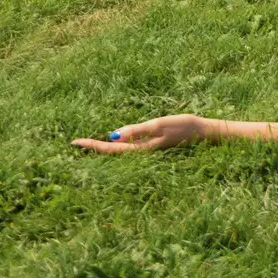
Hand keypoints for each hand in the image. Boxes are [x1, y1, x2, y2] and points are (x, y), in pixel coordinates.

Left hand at [71, 113, 208, 153]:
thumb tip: (113, 135)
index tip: (75, 142)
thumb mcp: (159, 125)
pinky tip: (113, 141)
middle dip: (93, 148)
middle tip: (75, 143)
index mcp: (140, 149)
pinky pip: (128, 148)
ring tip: (88, 144)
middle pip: (111, 152)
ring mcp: (146, 150)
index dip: (92, 145)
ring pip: (119, 151)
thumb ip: (137, 130)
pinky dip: (116, 145)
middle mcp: (141, 152)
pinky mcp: (151, 146)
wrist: (202, 132)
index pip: (110, 148)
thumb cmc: (182, 126)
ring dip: (103, 148)